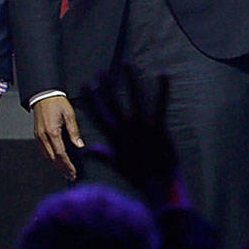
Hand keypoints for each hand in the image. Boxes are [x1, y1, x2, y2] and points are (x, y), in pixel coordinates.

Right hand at [32, 95, 83, 180]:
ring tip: (65, 172)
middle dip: (62, 168)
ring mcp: (38, 136)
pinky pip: (43, 150)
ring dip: (56, 165)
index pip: (60, 154)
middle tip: (70, 176)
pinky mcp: (37, 135)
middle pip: (52, 158)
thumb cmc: (56, 102)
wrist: (43, 95)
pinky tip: (56, 161)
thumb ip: (74, 131)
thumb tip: (79, 145)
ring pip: (46, 156)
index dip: (67, 165)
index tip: (73, 172)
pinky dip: (50, 158)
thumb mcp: (70, 115)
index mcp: (51, 132)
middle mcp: (42, 136)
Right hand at [84, 64, 182, 205]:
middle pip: (113, 102)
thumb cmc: (139, 176)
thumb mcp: (117, 164)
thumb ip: (101, 155)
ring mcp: (142, 127)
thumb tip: (86, 151)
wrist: (159, 184)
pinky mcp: (159, 127)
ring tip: (127, 64)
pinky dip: (163, 89)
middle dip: (107, 86)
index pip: (99, 113)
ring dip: (131, 80)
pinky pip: (160, 105)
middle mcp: (126, 129)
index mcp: (115, 136)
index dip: (92, 98)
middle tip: (101, 71)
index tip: (85, 85)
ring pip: (135, 98)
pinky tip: (163, 75)